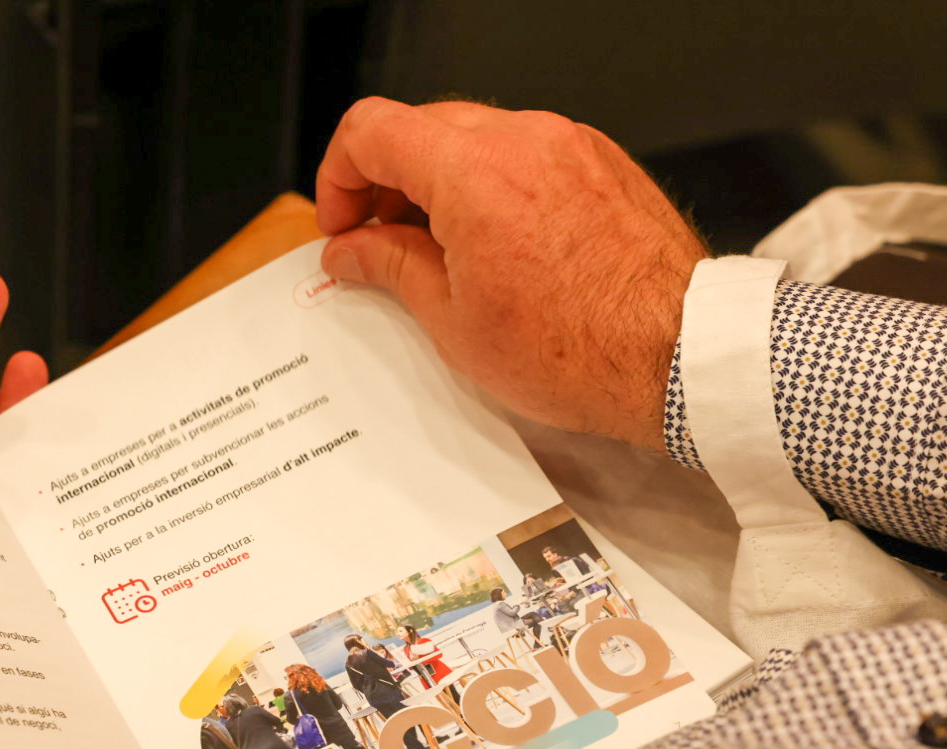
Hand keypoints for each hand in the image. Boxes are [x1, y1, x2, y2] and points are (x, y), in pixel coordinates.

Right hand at [316, 97, 707, 449]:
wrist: (680, 355)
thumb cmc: (581, 350)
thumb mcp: (454, 321)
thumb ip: (389, 267)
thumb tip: (351, 249)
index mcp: (474, 174)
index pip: (371, 130)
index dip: (337, 176)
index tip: (341, 222)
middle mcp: (523, 140)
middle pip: (419, 126)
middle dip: (383, 179)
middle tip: (376, 239)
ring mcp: (568, 144)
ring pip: (473, 135)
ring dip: (437, 180)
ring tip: (437, 249)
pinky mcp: (599, 160)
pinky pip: (523, 151)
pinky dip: (491, 182)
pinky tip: (491, 243)